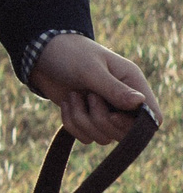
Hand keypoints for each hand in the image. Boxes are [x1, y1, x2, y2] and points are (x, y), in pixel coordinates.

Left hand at [30, 34, 157, 144]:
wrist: (40, 55)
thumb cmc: (70, 54)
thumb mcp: (90, 70)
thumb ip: (113, 89)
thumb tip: (140, 102)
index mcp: (133, 84)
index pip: (153, 116)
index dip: (136, 124)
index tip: (112, 115)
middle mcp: (123, 101)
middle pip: (125, 133)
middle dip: (101, 120)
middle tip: (88, 96)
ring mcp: (106, 112)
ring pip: (104, 137)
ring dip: (82, 120)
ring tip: (74, 96)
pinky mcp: (87, 119)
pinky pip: (85, 137)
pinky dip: (72, 124)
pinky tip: (67, 103)